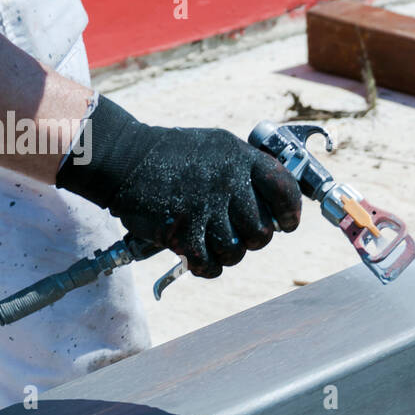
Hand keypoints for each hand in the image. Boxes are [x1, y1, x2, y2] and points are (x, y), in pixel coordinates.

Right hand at [56, 96, 301, 277]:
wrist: (125, 158)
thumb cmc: (174, 155)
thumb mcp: (218, 148)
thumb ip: (248, 171)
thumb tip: (277, 204)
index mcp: (240, 159)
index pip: (284, 189)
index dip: (290, 212)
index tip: (287, 224)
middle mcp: (226, 182)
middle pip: (262, 231)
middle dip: (254, 239)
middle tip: (239, 233)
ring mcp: (203, 207)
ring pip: (236, 252)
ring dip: (228, 254)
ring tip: (214, 243)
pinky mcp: (181, 230)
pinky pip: (209, 264)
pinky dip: (207, 266)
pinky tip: (200, 258)